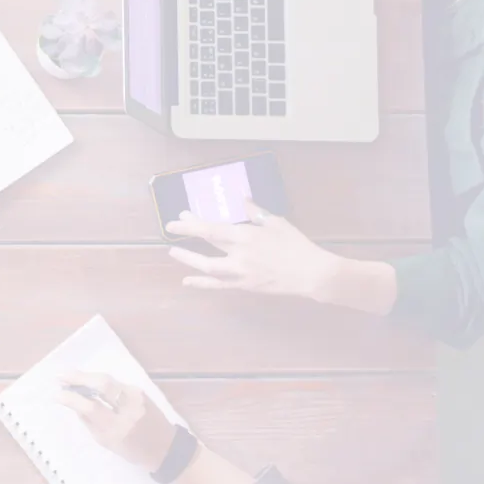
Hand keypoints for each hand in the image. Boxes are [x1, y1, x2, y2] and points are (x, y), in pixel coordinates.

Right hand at [56, 371, 177, 471]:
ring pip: (107, 380)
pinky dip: (99, 382)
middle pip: (101, 384)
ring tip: (70, 376)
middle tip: (60, 376)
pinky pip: (115, 383)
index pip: (90, 407)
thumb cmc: (133, 451)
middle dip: (78, 377)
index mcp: (118, 428)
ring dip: (86, 376)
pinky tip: (89, 383)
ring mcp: (136, 397)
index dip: (70, 398)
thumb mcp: (106, 442)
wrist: (166, 448)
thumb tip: (72, 402)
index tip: (55, 395)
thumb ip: (89, 421)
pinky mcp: (140, 391)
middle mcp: (128, 409)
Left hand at [167, 206, 343, 300]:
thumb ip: (255, 211)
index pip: (212, 228)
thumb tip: (242, 197)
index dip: (191, 224)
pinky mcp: (244, 285)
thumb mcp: (276, 222)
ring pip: (207, 267)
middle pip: (207, 244)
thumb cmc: (295, 245)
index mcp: (246, 236)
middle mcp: (239, 254)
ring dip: (188, 260)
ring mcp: (240, 272)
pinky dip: (201, 284)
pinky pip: (218, 286)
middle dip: (188, 235)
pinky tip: (187, 282)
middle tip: (172, 229)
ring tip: (173, 252)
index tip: (177, 218)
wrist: (311, 273)